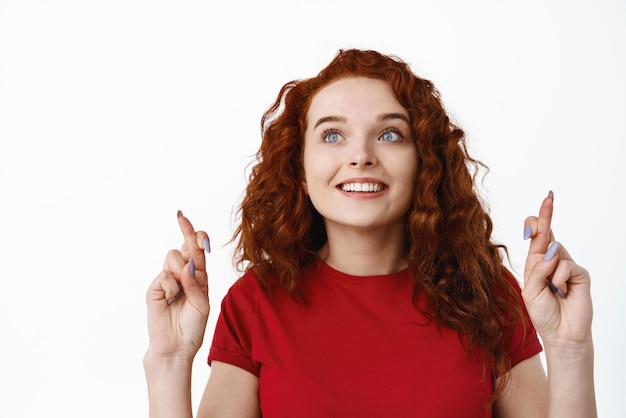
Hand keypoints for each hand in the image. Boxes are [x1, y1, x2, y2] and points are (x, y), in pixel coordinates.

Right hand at [145, 211, 210, 359]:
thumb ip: (197, 284)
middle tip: (181, 217)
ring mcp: (168, 279)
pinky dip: (172, 286)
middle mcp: (183, 273)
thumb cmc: (193, 326)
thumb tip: (188, 264)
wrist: (177, 347)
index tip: (200, 231)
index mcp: (198, 275)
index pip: (198, 250)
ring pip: (173, 256)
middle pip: (185, 245)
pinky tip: (172, 299)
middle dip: (186, 230)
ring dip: (181, 269)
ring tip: (181, 290)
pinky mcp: (155, 288)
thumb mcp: (202, 304)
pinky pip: (164, 275)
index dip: (198, 237)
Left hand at [522, 191, 592, 347]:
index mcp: (536, 262)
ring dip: (547, 267)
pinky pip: (565, 266)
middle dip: (546, 216)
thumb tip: (550, 249)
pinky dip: (558, 279)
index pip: (536, 237)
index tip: (532, 216)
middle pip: (548, 233)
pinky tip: (561, 292)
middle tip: (549, 197)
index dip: (534, 224)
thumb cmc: (543, 313)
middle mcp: (551, 260)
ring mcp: (567, 266)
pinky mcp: (580, 274)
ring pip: (554, 251)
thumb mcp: (531, 291)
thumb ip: (537, 270)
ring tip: (552, 288)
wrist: (560, 333)